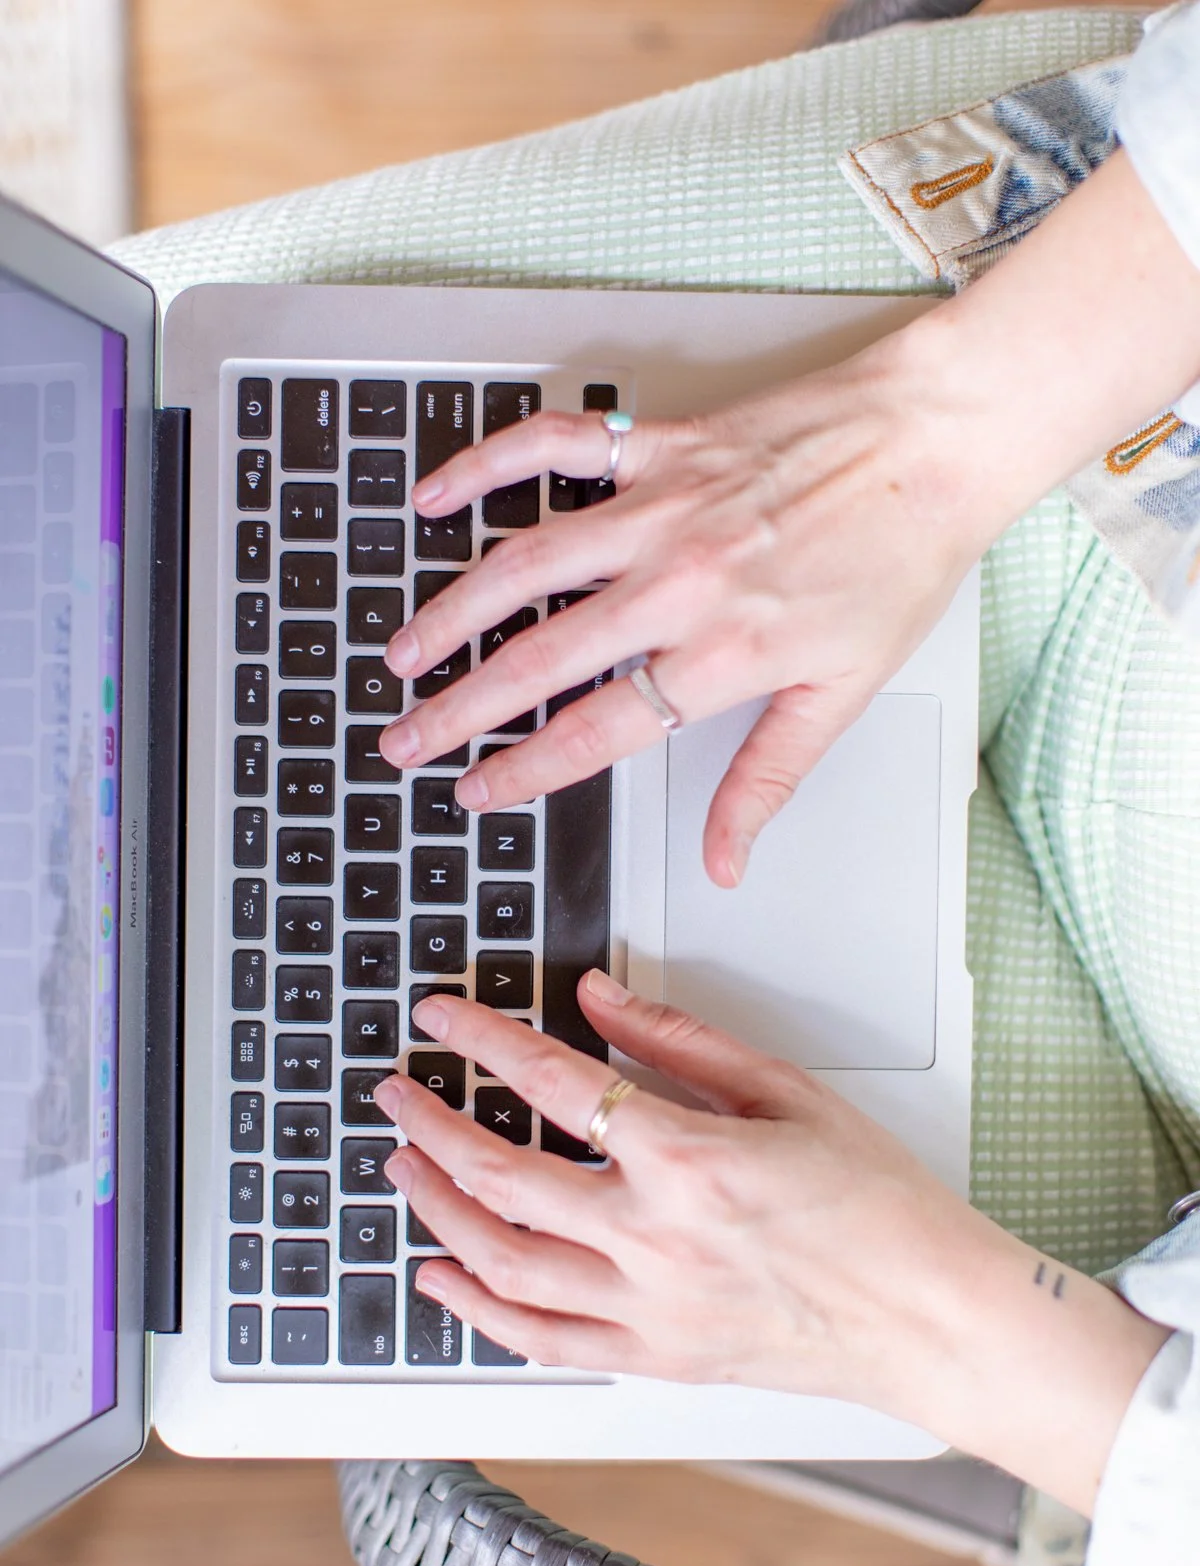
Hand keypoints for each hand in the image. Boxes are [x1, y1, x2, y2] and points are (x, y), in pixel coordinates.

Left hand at [374, 971, 975, 1406]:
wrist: (932, 1316)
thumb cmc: (879, 1208)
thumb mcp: (789, 1093)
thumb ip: (682, 1039)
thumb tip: (599, 997)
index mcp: (689, 1160)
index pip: (552, 1084)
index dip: (483, 1040)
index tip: (444, 1017)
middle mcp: (655, 1239)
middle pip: (501, 1176)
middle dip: (431, 1126)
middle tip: (397, 1094)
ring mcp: (648, 1309)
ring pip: (502, 1262)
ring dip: (436, 1210)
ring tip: (404, 1171)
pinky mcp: (655, 1359)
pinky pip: (540, 1342)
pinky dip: (478, 1310)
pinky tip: (445, 1276)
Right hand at [380, 328, 988, 885]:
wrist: (936, 441)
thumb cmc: (899, 561)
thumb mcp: (843, 695)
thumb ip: (767, 781)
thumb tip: (726, 862)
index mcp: (720, 653)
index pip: (595, 730)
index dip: (523, 769)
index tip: (475, 791)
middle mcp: (676, 583)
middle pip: (536, 658)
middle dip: (456, 708)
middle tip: (404, 740)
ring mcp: (660, 508)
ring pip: (522, 563)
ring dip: (449, 611)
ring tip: (402, 652)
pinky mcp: (660, 446)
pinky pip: (552, 450)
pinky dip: (486, 467)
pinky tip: (438, 499)